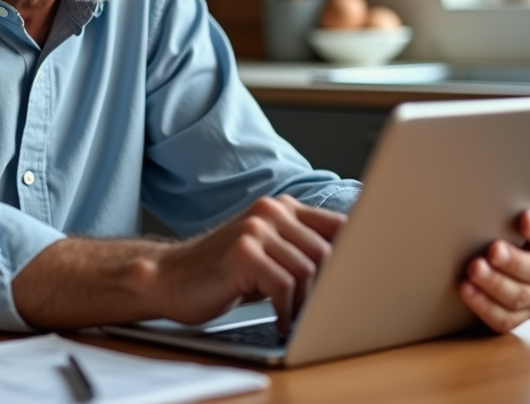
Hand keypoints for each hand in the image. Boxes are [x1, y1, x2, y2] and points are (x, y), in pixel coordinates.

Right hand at [151, 195, 345, 332]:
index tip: (358, 282)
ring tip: (296, 319)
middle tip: (320, 313)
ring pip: (307, 271)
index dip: (355, 255)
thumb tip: (354, 268)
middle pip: (327, 252)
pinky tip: (279, 321)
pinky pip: (284, 286)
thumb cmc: (225, 273)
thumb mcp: (269, 254)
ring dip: (305, 304)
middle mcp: (270, 211)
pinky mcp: (243, 252)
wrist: (171, 278)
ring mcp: (255, 228)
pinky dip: (286, 311)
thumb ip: (303, 250)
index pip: (338, 225)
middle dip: (327, 290)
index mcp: (282, 207)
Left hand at [460, 194, 529, 332]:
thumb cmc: (503, 245)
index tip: (525, 218)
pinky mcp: (515, 318)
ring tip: (475, 270)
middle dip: (513, 260)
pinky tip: (468, 290)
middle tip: (493, 250)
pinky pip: (503, 317)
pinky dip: (484, 305)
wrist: (491, 274)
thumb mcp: (512, 224)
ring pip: (518, 296)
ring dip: (496, 283)